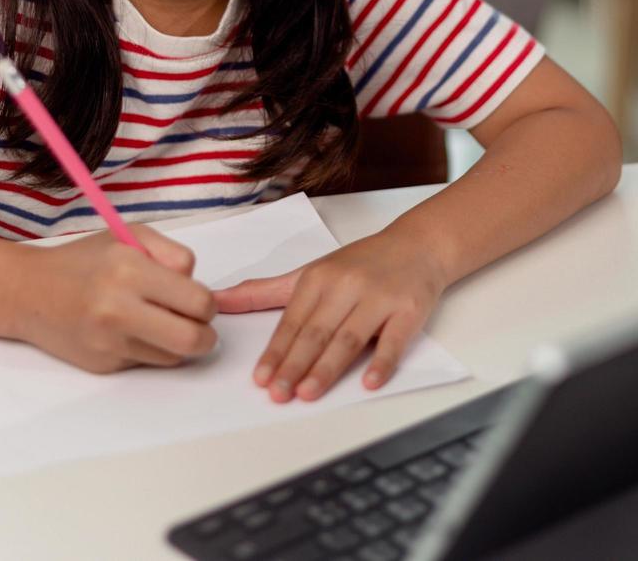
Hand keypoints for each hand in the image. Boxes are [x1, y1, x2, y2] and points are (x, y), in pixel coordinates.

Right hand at [13, 224, 216, 373]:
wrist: (29, 293)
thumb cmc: (85, 261)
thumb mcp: (130, 236)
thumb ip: (172, 254)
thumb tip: (199, 285)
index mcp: (129, 271)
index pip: (199, 301)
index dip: (207, 302)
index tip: (198, 299)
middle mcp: (118, 310)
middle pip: (193, 340)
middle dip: (206, 334)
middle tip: (197, 323)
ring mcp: (110, 342)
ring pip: (175, 356)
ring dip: (177, 343)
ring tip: (157, 321)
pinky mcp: (104, 365)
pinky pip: (149, 363)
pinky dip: (151, 349)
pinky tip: (131, 331)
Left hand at [213, 231, 447, 402]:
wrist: (419, 245)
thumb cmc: (362, 264)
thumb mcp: (310, 272)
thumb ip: (264, 292)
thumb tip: (218, 300)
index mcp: (320, 278)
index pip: (293, 321)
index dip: (276, 351)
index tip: (261, 378)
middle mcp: (348, 286)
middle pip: (317, 331)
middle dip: (295, 364)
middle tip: (278, 393)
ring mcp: (380, 298)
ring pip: (349, 338)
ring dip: (328, 367)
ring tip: (308, 393)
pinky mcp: (409, 310)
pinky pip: (394, 340)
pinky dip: (382, 362)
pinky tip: (369, 382)